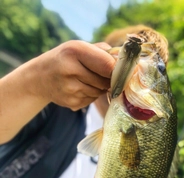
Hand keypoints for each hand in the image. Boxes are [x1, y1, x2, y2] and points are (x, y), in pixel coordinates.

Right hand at [0, 40, 115, 142]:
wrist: (40, 78)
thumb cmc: (65, 59)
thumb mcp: (78, 47)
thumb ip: (101, 52)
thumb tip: (122, 62)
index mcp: (74, 51)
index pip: (108, 65)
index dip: (117, 69)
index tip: (119, 70)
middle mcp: (70, 70)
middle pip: (105, 81)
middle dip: (109, 79)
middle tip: (104, 75)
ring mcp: (70, 89)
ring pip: (100, 91)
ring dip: (101, 87)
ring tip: (89, 80)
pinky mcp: (72, 103)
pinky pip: (92, 99)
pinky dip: (92, 94)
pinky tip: (81, 88)